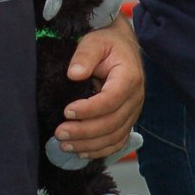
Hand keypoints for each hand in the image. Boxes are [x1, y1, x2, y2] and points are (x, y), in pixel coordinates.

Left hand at [56, 16, 143, 159]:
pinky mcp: (127, 120)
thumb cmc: (106, 43)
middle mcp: (135, 98)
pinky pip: (118, 141)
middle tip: (59, 132)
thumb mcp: (94, 41)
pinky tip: (81, 152)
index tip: (66, 111)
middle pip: (112, 123)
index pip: (111, 100)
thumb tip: (74, 74)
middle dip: (84, 131)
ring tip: (65, 145)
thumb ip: (84, 55)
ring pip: (114, 136)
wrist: (122, 46)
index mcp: (129, 77)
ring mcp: (133, 111)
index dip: (89, 110)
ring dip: (89, 145)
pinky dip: (101, 150)